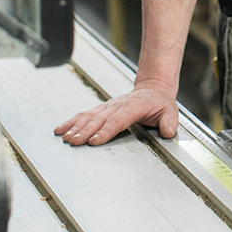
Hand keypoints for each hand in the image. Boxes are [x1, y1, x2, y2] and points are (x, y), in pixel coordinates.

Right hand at [53, 86, 178, 144]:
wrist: (152, 89)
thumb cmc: (160, 103)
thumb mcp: (171, 112)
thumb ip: (169, 122)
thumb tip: (168, 131)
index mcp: (133, 107)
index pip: (118, 120)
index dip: (106, 130)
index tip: (94, 140)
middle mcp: (117, 106)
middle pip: (99, 119)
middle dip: (85, 131)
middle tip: (73, 141)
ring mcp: (107, 107)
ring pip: (88, 116)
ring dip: (75, 126)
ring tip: (64, 137)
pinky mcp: (101, 110)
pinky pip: (84, 115)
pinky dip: (71, 121)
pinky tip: (60, 128)